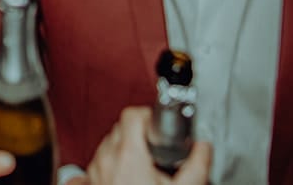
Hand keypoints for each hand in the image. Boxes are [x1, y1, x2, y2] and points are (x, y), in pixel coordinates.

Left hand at [86, 107, 211, 184]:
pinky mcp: (89, 183)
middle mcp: (106, 159)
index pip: (132, 114)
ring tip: (145, 167)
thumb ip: (197, 165)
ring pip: (109, 144)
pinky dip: (111, 163)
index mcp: (128, 155)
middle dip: (140, 134)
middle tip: (157, 150)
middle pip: (121, 128)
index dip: (148, 116)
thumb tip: (203, 147)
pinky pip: (98, 162)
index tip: (159, 127)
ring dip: (125, 149)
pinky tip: (125, 177)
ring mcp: (94, 171)